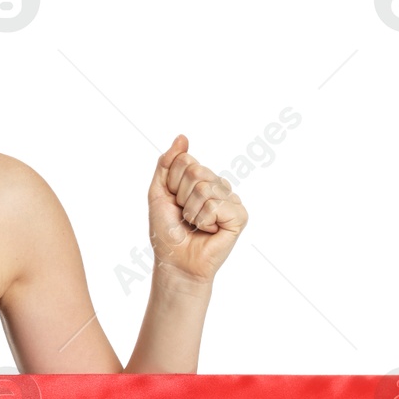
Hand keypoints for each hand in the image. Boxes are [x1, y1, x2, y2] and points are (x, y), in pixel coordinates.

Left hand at [146, 134, 246, 284]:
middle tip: (185, 215)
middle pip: (196, 172)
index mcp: (201, 178)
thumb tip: (182, 137)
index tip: (173, 202)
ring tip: (195, 225)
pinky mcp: (239, 216)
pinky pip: (216, 205)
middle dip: (181, 197)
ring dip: (191, 211)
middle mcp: (218, 186)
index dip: (172, 184)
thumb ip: (167, 163)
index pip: (185, 161)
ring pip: (205, 188)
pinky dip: (204, 220)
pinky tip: (208, 230)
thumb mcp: (158, 192)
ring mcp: (230, 200)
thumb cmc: (167, 231)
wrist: (174, 262)